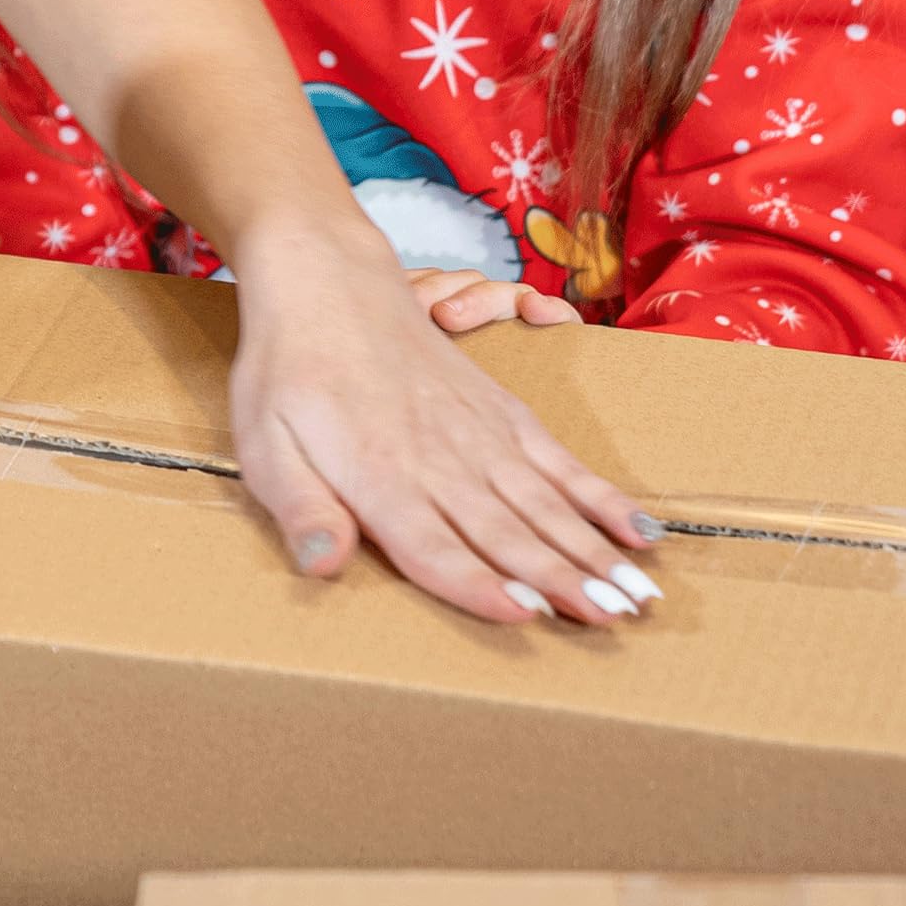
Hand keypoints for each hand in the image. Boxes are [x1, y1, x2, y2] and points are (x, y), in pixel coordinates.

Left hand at [227, 221, 664, 626]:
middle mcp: (439, 461)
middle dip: (562, 580)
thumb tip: (324, 566)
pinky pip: (560, 460)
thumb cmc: (288, 372)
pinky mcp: (501, 412)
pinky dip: (602, 497)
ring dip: (594, 551)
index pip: (433, 545)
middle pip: (505, 531)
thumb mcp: (264, 442)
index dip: (477, 585)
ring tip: (641, 596)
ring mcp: (478, 434)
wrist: (327, 283)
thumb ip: (299, 506)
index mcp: (378, 476)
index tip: (526, 616)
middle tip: (614, 622)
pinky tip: (642, 529)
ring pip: (544, 503)